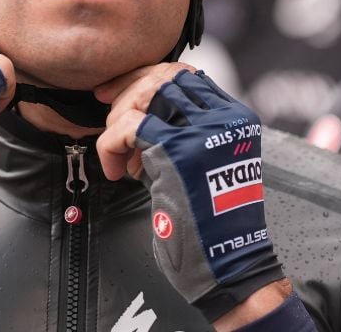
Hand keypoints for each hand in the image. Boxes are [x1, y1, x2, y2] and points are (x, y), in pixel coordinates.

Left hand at [97, 66, 285, 322]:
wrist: (228, 265)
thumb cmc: (211, 224)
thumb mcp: (205, 163)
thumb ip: (181, 131)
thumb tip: (137, 107)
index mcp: (235, 117)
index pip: (185, 74)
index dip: (146, 78)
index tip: (118, 93)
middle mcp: (223, 119)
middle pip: (163, 76)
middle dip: (126, 90)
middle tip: (105, 105)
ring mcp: (202, 134)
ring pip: (144, 95)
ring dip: (119, 120)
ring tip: (119, 152)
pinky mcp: (176, 155)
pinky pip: (128, 128)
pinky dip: (111, 146)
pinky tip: (117, 171)